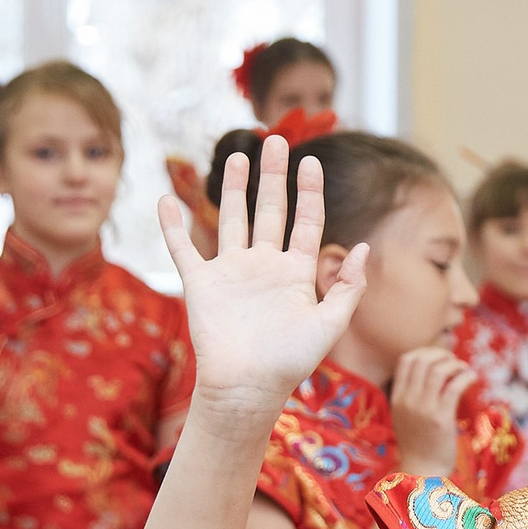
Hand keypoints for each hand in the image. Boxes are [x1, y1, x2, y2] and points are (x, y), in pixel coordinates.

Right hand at [158, 139, 367, 420]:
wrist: (246, 388)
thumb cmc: (289, 363)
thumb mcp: (330, 325)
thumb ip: (347, 288)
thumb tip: (362, 247)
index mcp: (295, 274)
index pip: (305, 223)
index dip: (310, 193)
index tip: (312, 163)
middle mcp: (264, 267)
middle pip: (269, 210)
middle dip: (272, 176)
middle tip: (275, 140)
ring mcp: (231, 272)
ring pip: (231, 219)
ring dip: (232, 187)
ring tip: (236, 156)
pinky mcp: (201, 283)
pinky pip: (183, 249)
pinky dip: (172, 226)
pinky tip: (165, 200)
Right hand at [390, 346, 476, 476]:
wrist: (422, 472)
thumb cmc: (419, 445)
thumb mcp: (406, 417)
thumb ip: (413, 395)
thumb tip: (434, 372)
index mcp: (397, 398)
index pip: (406, 360)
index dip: (426, 352)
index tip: (440, 358)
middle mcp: (408, 400)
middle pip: (422, 360)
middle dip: (442, 355)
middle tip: (455, 362)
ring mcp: (423, 409)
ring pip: (438, 370)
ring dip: (455, 364)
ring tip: (465, 370)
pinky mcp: (441, 418)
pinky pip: (454, 386)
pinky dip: (466, 376)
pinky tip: (472, 379)